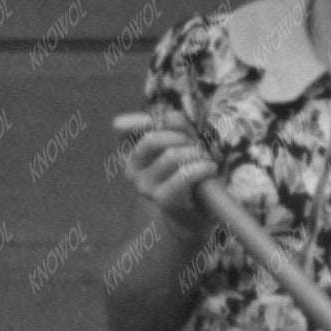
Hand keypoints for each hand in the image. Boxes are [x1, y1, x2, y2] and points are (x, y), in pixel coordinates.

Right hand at [112, 112, 216, 241]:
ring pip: (170, 156)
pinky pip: (184, 175)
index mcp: (129, 152)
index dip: (143, 120)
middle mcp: (131, 170)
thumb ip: (176, 125)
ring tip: (206, 159)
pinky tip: (210, 168)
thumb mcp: (181, 142)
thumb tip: (169, 117)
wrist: (192, 212)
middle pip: (152, 139)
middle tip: (196, 147)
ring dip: (195, 153)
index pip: (121, 128)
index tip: (167, 123)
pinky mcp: (162, 199)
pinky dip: (201, 168)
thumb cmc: (185, 170)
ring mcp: (144, 186)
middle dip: (180, 138)